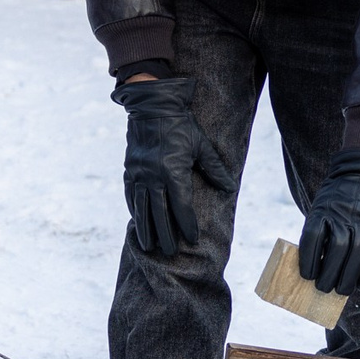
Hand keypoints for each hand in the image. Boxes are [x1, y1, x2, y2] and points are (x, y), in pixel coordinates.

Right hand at [113, 75, 234, 257]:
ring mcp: (139, 174)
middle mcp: (153, 176)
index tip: (192, 239)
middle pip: (160, 213)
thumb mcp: (201, 145)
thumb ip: (214, 168)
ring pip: (141, 208)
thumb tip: (230, 187)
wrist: (152, 106)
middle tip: (170, 252)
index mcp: (173, 171)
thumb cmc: (180, 125)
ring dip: (145, 229)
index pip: (182, 206)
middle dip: (166, 235)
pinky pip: (131, 195)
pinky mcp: (129, 170)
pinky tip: (137, 222)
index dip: (188, 224)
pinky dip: (135, 210)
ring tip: (149, 247)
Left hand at [298, 150, 359, 297]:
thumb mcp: (320, 207)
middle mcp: (344, 213)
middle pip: (337, 248)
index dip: (309, 259)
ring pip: (358, 251)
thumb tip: (314, 270)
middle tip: (324, 289)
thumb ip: (317, 232)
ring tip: (342, 291)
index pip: (313, 236)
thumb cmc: (336, 200)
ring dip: (349, 276)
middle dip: (329, 274)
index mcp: (322, 209)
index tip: (307, 276)